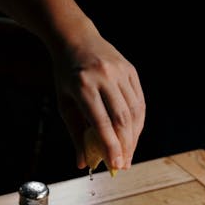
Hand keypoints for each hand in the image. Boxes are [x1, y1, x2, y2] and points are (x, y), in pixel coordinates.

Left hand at [51, 26, 144, 171]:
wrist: (76, 38)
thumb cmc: (67, 76)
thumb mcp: (65, 104)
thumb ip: (75, 134)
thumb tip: (82, 163)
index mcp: (84, 86)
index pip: (102, 123)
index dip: (111, 146)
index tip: (115, 165)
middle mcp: (105, 77)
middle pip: (122, 119)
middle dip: (125, 146)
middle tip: (123, 165)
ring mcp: (121, 72)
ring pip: (134, 112)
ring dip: (134, 137)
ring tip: (128, 154)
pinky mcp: (131, 70)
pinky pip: (139, 102)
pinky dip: (138, 122)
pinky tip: (133, 136)